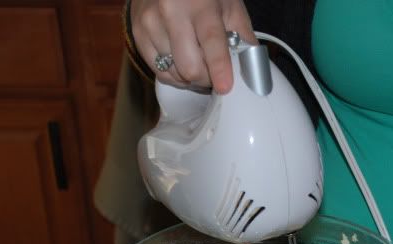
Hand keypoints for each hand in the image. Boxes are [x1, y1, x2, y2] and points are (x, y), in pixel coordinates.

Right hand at [131, 0, 255, 92]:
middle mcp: (171, 11)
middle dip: (206, 78)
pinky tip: (182, 63)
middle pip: (190, 66)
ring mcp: (151, 24)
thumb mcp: (228, 5)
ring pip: (174, 73)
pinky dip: (175, 76)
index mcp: (199, 3)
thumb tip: (254, 67)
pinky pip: (160, 73)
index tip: (224, 87)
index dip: (218, 67)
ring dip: (191, 78)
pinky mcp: (138, 35)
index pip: (211, 40)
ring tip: (197, 63)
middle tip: (214, 73)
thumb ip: (243, 35)